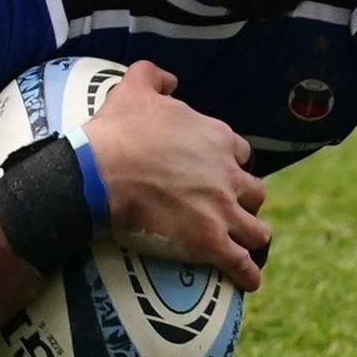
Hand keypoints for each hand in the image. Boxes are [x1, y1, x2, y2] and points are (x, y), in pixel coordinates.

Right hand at [81, 61, 269, 291]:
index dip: (230, 163)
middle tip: (230, 208)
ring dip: (253, 235)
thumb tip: (169, 78)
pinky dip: (248, 274)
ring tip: (247, 243)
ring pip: (255, 227)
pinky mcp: (211, 241)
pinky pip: (241, 263)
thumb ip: (154, 76)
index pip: (240, 152)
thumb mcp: (134, 88)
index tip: (219, 171)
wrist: (101, 171)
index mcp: (216, 138)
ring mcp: (222, 209)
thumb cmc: (117, 131)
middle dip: (245, 199)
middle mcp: (228, 173)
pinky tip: (250, 281)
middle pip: (253, 190)